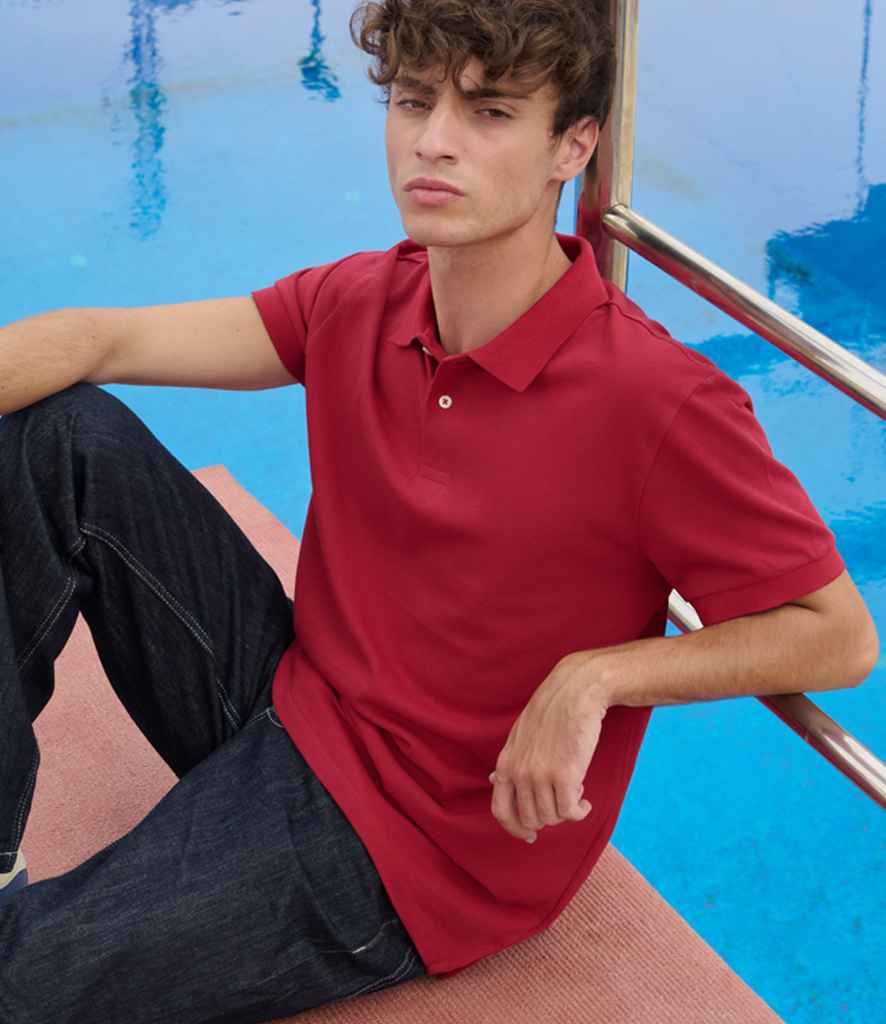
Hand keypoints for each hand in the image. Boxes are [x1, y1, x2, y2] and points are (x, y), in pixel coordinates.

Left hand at [488, 655, 606, 843]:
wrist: (575, 692)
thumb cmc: (551, 712)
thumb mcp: (521, 735)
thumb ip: (510, 761)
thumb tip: (493, 781)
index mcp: (506, 763)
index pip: (500, 811)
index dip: (514, 829)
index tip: (529, 835)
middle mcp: (519, 772)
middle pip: (531, 819)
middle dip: (549, 818)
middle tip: (563, 803)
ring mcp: (541, 775)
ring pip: (552, 817)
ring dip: (567, 812)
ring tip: (576, 793)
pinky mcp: (565, 775)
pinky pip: (570, 811)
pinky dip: (580, 812)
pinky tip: (585, 802)